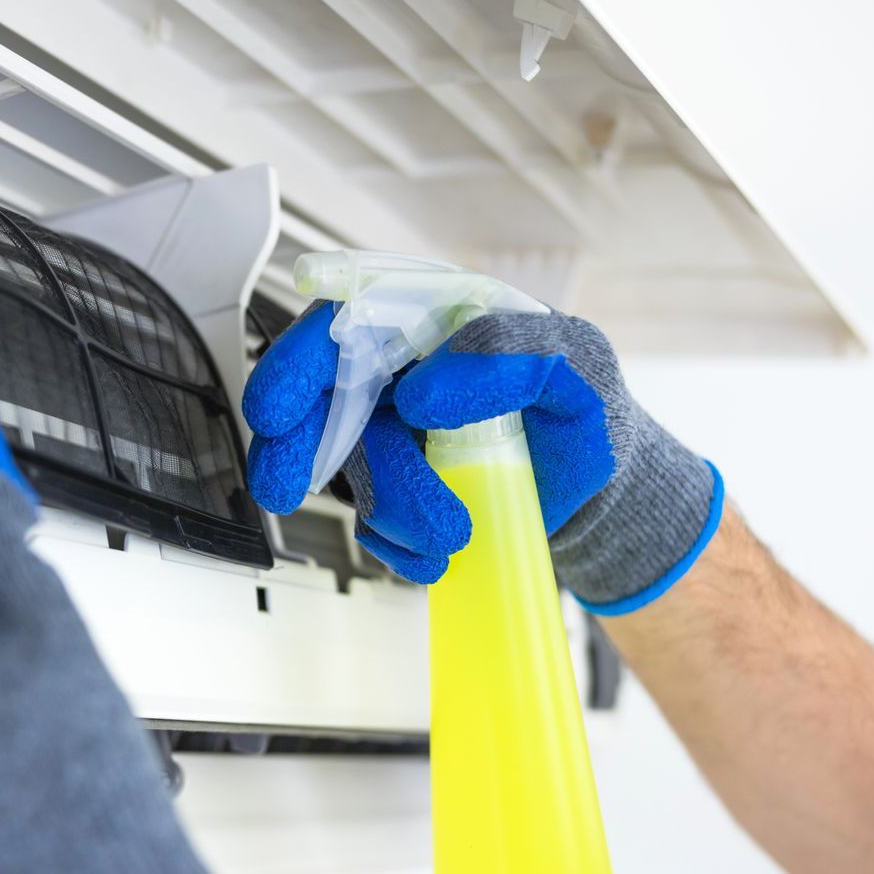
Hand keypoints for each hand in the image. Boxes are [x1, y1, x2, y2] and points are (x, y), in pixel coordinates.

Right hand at [242, 301, 720, 610]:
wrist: (596, 484)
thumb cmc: (585, 406)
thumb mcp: (577, 364)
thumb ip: (510, 355)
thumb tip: (421, 391)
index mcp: (430, 317)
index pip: (344, 321)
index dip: (297, 364)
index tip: (276, 412)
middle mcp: (397, 371)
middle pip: (316, 400)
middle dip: (294, 448)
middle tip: (286, 489)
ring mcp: (388, 431)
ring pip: (350, 471)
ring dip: (392, 509)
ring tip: (452, 532)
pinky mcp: (393, 487)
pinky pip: (368, 520)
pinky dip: (397, 545)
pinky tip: (434, 555)